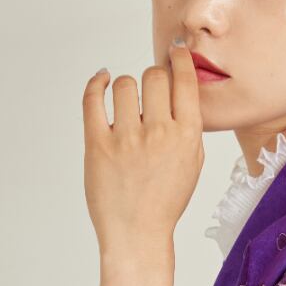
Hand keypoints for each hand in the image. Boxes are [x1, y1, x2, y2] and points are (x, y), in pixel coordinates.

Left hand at [82, 43, 204, 252]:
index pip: (184, 80)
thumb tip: (179, 87)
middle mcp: (159, 133)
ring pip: (125, 84)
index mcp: (187, 136)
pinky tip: (101, 80)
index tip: (175, 51)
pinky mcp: (98, 145)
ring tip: (127, 104)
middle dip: (153, 79)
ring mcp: (126, 139)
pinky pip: (93, 98)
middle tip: (149, 93)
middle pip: (154, 76)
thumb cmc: (164, 201)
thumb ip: (188, 126)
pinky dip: (97, 83)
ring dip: (126, 88)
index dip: (179, 58)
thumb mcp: (192, 164)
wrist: (137, 234)